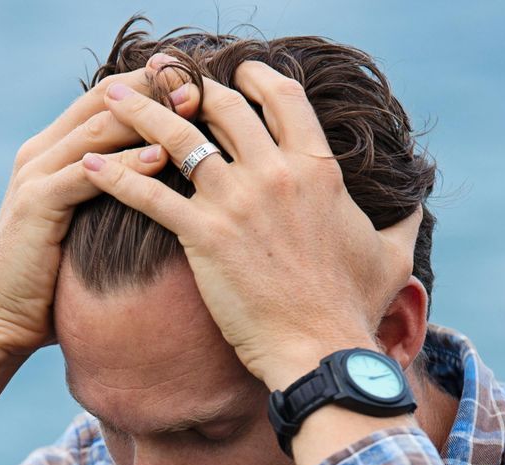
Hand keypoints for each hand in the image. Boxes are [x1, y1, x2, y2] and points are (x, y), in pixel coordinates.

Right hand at [0, 64, 198, 366]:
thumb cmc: (49, 283)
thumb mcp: (86, 228)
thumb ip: (112, 198)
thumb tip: (164, 190)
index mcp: (53, 151)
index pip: (107, 98)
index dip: (151, 83)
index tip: (197, 79)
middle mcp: (41, 152)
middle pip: (104, 99)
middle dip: (154, 88)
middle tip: (200, 81)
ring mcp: (35, 174)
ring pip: (98, 128)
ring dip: (148, 117)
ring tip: (192, 110)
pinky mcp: (35, 204)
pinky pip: (87, 174)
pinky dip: (127, 163)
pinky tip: (162, 157)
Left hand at [81, 58, 422, 387]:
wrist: (322, 351)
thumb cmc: (354, 309)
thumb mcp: (391, 257)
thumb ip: (403, 222)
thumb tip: (418, 203)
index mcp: (317, 169)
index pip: (282, 98)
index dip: (253, 78)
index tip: (233, 74)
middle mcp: (275, 173)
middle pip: (223, 106)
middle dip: (188, 86)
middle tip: (161, 78)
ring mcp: (237, 201)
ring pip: (177, 137)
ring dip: (138, 111)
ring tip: (109, 98)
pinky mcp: (203, 235)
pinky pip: (148, 194)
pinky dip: (112, 176)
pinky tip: (86, 165)